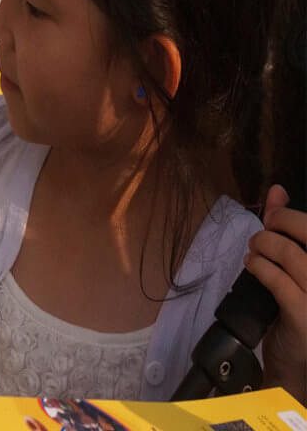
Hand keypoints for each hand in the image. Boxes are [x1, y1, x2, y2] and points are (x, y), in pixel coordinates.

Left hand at [246, 184, 306, 401]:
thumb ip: (290, 229)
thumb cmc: (299, 308)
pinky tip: (252, 266)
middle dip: (283, 222)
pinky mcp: (306, 318)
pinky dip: (261, 268)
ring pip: (295, 257)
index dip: (294, 215)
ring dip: (267, 246)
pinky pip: (281, 283)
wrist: (299, 363)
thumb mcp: (297, 266)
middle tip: (265, 227)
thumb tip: (276, 189)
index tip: (275, 214)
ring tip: (255, 249)